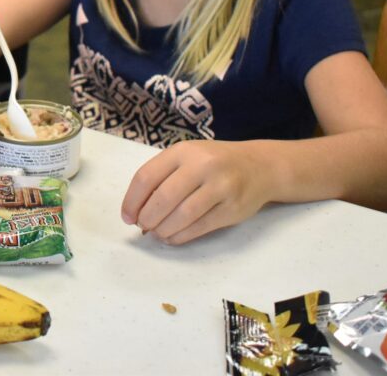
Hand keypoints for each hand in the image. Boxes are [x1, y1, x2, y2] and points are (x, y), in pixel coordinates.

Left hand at [119, 140, 272, 244]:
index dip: (131, 201)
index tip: (127, 216)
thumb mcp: (187, 156)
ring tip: (157, 233)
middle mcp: (202, 166)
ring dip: (163, 229)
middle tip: (143, 226)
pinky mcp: (232, 208)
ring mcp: (220, 187)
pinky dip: (180, 236)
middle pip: (163, 198)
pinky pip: (199, 227)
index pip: (146, 176)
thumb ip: (162, 176)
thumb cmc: (214, 162)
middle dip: (147, 218)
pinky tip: (173, 237)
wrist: (259, 166)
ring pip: (182, 215)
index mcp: (183, 151)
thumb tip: (136, 211)